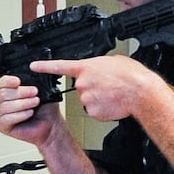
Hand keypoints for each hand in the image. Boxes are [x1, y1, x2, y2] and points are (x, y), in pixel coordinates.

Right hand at [0, 75, 62, 146]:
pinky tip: (29, 113)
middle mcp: (4, 102)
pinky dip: (19, 115)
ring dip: (23, 104)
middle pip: (3, 94)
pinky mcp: (2, 126)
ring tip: (34, 103)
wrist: (51, 125)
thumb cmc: (45, 109)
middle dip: (21, 93)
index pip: (2, 82)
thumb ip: (32, 82)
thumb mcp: (41, 90)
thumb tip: (28, 76)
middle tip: (34, 93)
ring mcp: (1, 114)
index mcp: (10, 91)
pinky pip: (6, 119)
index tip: (18, 82)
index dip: (8, 81)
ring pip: (5, 106)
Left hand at [28, 56, 160, 121]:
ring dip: (99, 98)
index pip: (59, 66)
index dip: (44, 66)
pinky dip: (102, 108)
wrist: (141, 92)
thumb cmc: (131, 75)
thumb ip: (98, 66)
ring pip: (88, 99)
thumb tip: (97, 70)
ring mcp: (86, 99)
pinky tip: (113, 103)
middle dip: (93, 87)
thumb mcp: (113, 61)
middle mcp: (82, 84)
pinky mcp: (92, 112)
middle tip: (108, 85)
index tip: (33, 66)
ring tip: (113, 93)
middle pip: (81, 87)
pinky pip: (94, 110)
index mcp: (86, 68)